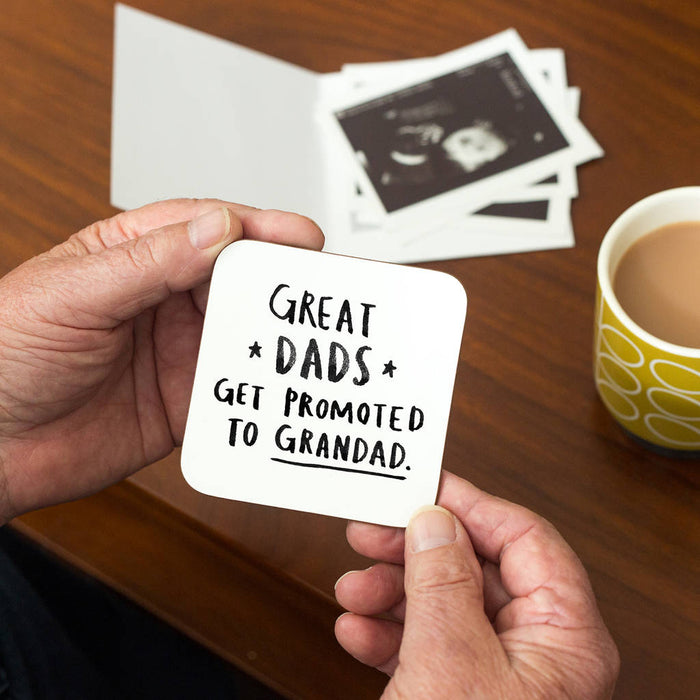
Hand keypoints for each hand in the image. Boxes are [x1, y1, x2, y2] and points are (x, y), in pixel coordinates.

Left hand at [0, 199, 322, 521]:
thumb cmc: (2, 357)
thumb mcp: (74, 293)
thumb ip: (150, 260)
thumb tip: (218, 228)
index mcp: (132, 257)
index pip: (206, 229)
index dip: (257, 228)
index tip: (298, 236)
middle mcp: (162, 301)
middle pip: (237, 279)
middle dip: (281, 278)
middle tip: (322, 283)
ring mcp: (177, 352)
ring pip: (244, 333)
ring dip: (277, 334)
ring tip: (312, 334)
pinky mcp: (185, 402)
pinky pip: (234, 391)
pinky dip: (259, 389)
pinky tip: (277, 385)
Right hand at [335, 471, 618, 698]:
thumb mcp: (449, 665)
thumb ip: (442, 583)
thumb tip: (435, 521)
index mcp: (564, 639)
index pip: (526, 539)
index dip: (473, 505)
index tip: (425, 487)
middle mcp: (539, 653)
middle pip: (477, 569)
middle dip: (416, 551)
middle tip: (372, 532)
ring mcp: (500, 677)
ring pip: (446, 604)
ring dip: (392, 591)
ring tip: (352, 590)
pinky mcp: (464, 695)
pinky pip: (428, 644)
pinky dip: (389, 632)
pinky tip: (357, 631)